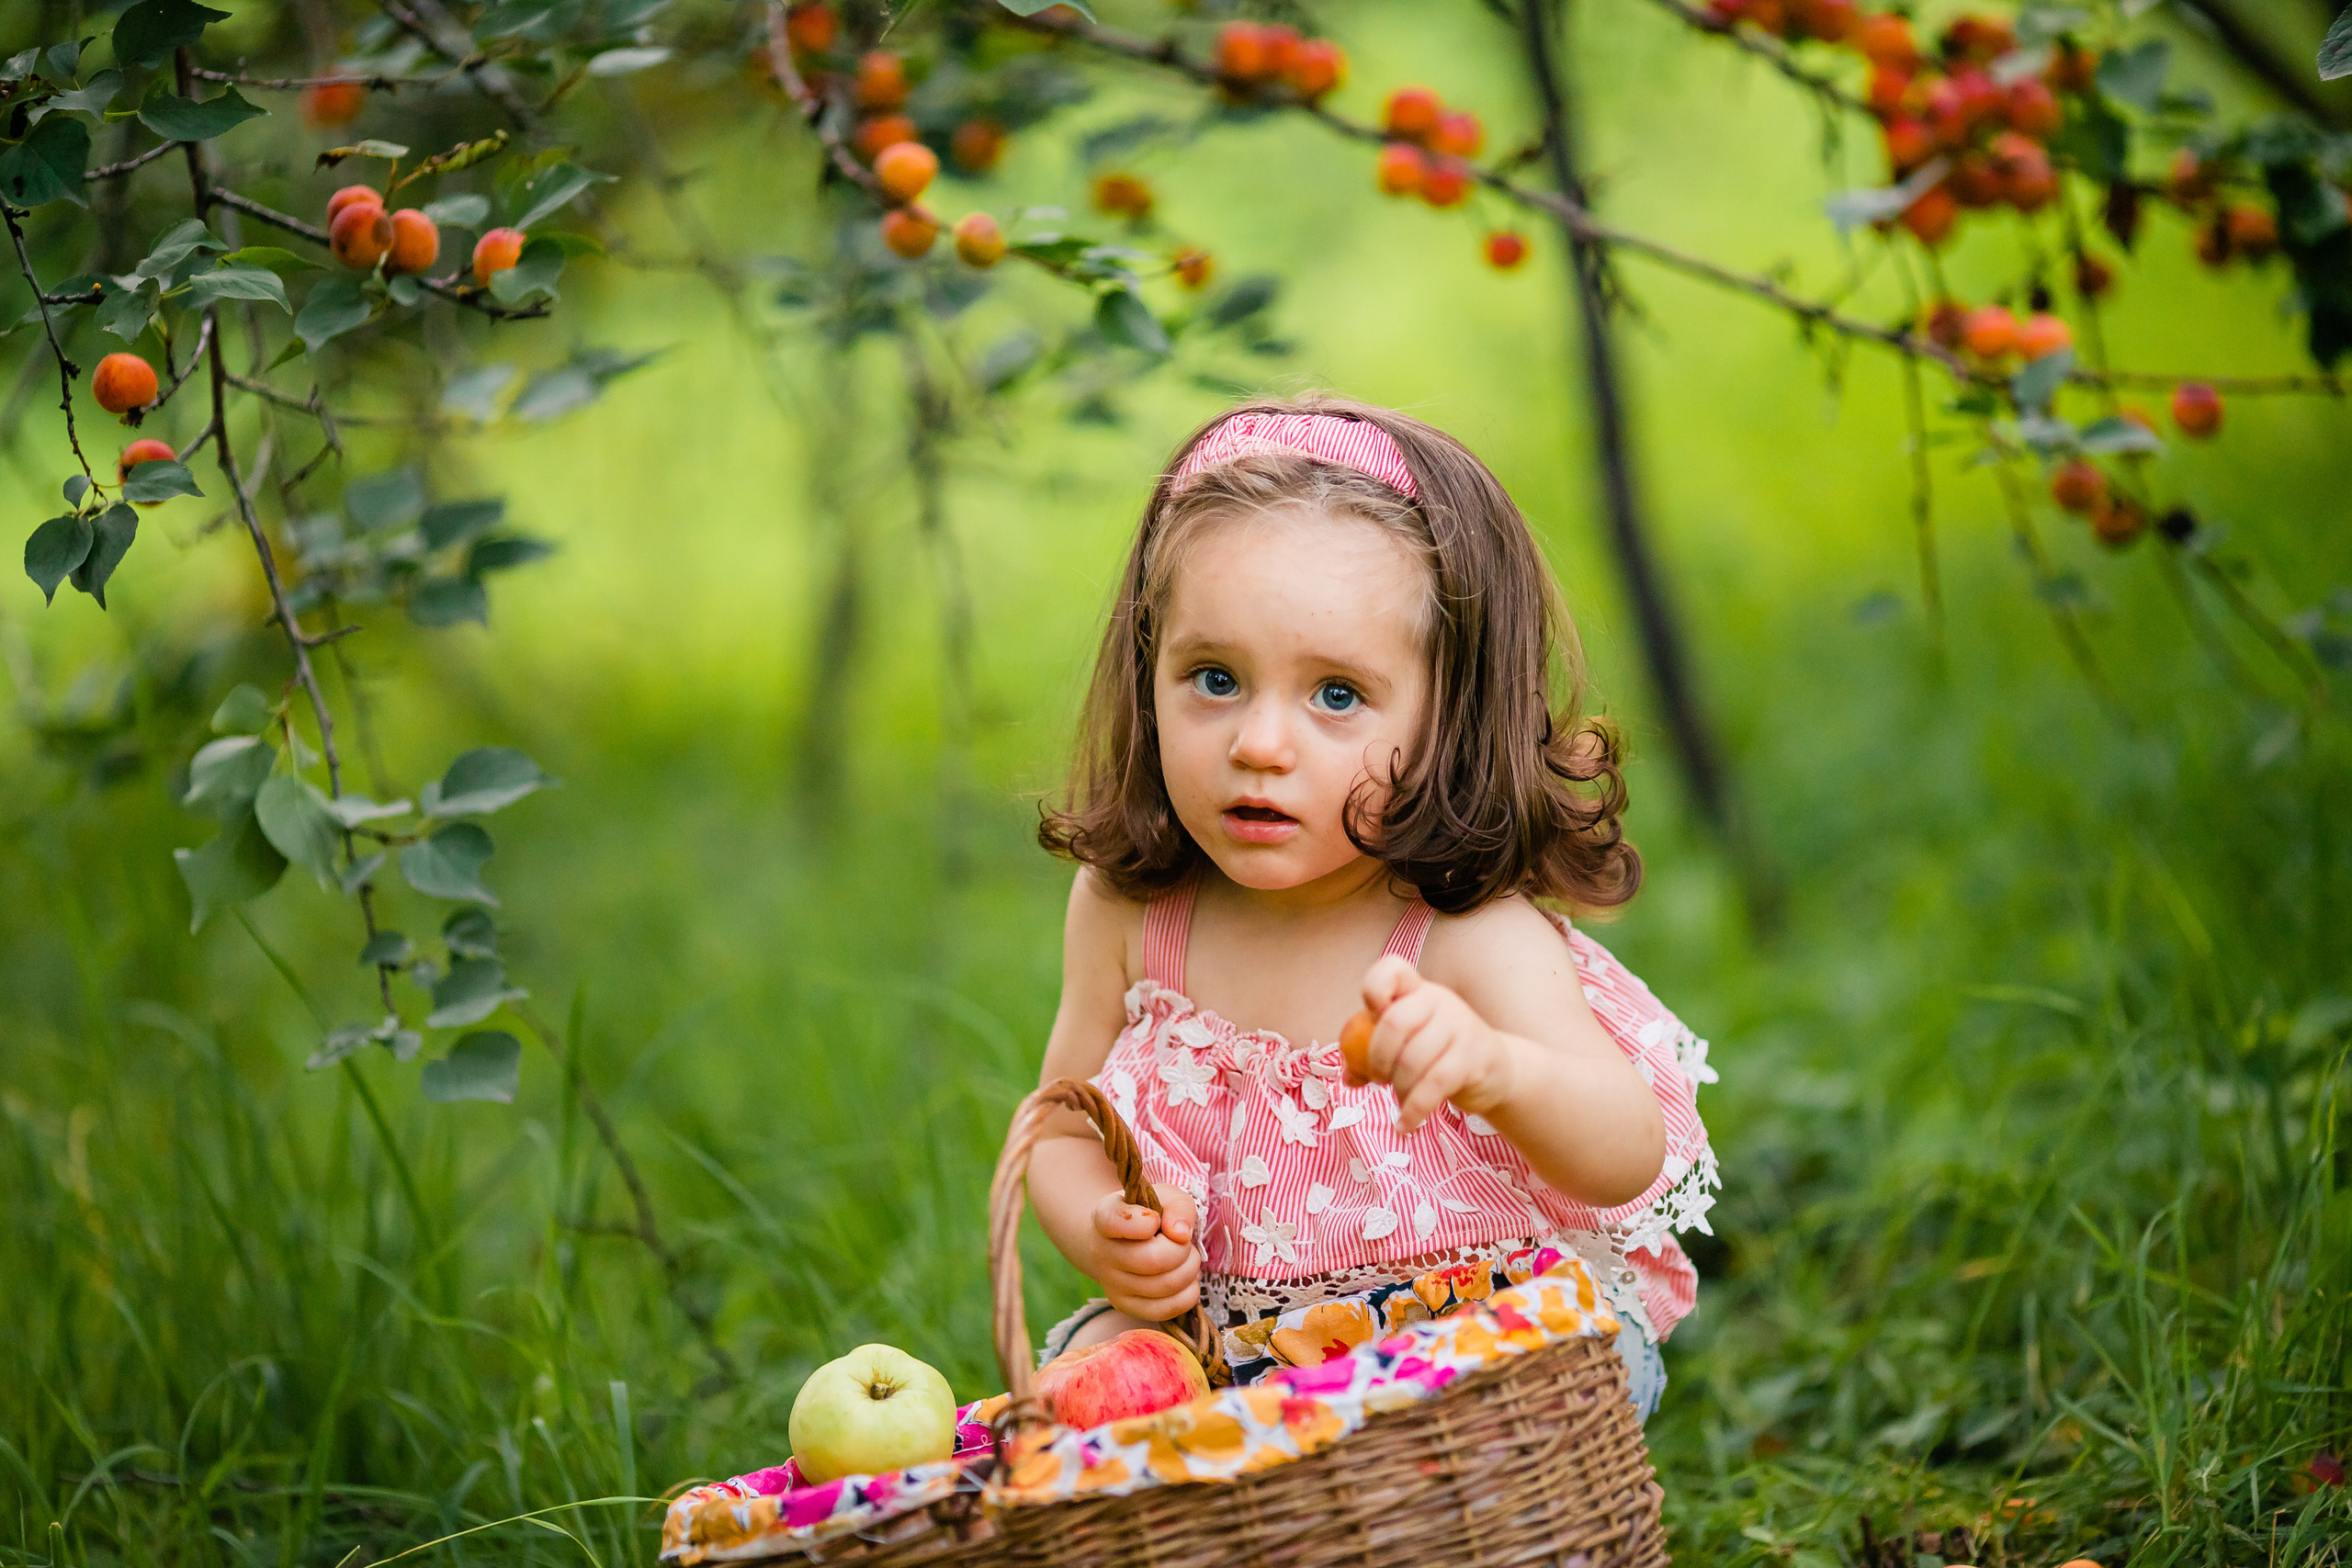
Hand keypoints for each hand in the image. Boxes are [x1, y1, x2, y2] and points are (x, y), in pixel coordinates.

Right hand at [1085, 1184, 1199, 1320]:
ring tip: (1185, 1259)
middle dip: (1182, 1250)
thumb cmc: (1147, 1215)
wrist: (1118, 1241)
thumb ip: (1177, 1207)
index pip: (1117, 1222)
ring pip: (1165, 1286)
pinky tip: (1184, 1279)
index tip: (1155, 1219)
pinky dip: (1188, 1294)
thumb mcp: (1164, 1197)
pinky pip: (1166, 1309)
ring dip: (1189, 1270)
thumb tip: (1181, 1235)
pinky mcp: (1125, 1306)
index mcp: (1104, 1218)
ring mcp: (1111, 1284)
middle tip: (1183, 1243)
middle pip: (1154, 1260)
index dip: (1146, 1221)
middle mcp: (1101, 1254)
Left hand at [1359, 955, 1519, 1134]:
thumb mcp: (1408, 1044)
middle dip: (1378, 1059)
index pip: (1392, 969)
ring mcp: (1461, 1027)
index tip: (1371, 1017)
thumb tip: (1349, 1077)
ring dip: (1399, 1088)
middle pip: (1395, 1022)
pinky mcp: (1475, 1058)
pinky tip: (1405, 1125)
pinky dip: (1414, 1110)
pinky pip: (1434, 1086)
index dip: (1373, 989)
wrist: (1495, 1070)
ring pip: (1414, 1060)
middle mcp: (1440, 1001)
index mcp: (1418, 990)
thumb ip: (1374, 1054)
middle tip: (1380, 1078)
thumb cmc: (1439, 1054)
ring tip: (1401, 1099)